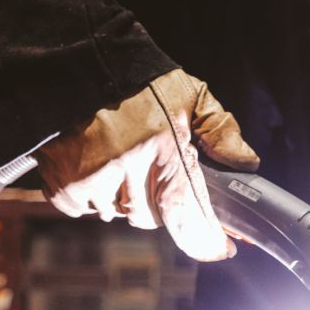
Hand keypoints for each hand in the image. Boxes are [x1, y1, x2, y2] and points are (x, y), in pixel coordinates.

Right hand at [36, 68, 260, 261]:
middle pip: (153, 218)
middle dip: (159, 203)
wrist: (72, 60)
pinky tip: (92, 164)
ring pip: (119, 214)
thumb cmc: (133, 77)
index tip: (220, 249)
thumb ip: (219, 128)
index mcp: (162, 146)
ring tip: (118, 158)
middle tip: (152, 171)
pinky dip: (91, 196)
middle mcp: (128, 167)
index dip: (206, 240)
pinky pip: (84, 209)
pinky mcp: (63, 184)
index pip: (187, 213)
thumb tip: (245, 162)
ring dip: (124, 197)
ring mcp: (92, 179)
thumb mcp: (187, 92)